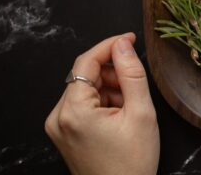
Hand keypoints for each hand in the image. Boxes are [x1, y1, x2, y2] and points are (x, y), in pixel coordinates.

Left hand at [45, 33, 159, 174]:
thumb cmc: (132, 163)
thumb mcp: (141, 113)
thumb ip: (132, 74)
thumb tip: (123, 45)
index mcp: (73, 111)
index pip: (86, 62)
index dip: (110, 45)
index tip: (130, 38)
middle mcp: (59, 117)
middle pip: (85, 75)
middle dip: (113, 73)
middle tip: (137, 85)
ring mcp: (59, 126)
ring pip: (86, 89)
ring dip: (110, 88)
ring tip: (131, 107)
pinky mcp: (64, 133)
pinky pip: (83, 104)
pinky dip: (103, 102)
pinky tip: (121, 115)